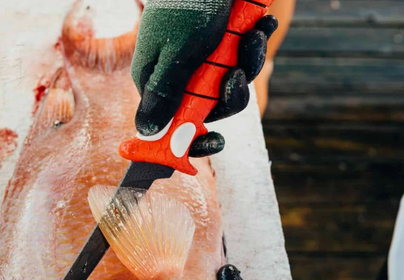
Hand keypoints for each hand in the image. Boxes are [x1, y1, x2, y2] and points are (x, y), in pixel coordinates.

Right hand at [132, 0, 277, 156]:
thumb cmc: (189, 2)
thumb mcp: (175, 54)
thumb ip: (163, 94)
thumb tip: (145, 131)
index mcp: (158, 80)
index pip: (171, 125)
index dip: (191, 139)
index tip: (214, 143)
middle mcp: (180, 75)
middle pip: (207, 110)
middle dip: (228, 95)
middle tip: (235, 75)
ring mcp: (203, 61)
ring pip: (229, 88)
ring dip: (246, 65)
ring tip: (251, 37)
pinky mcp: (223, 46)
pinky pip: (242, 63)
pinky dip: (253, 47)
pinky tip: (258, 27)